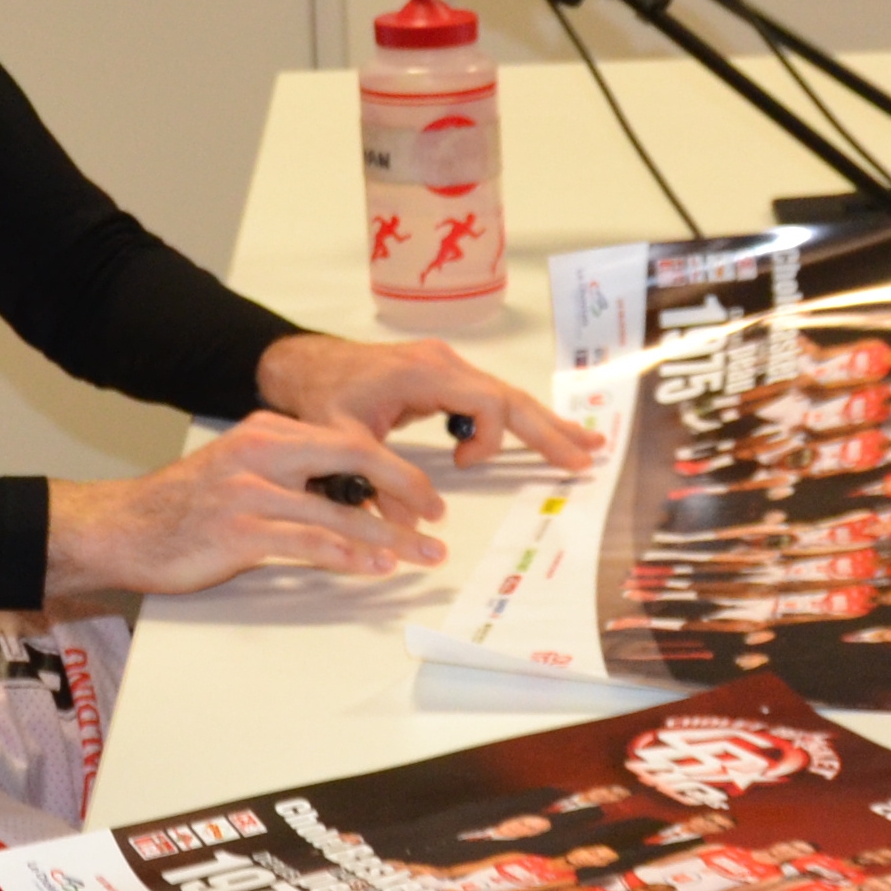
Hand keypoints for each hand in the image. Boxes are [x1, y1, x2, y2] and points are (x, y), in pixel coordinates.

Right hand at [42, 412, 443, 595]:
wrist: (122, 528)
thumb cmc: (184, 508)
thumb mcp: (241, 472)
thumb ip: (291, 476)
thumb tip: (350, 499)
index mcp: (267, 432)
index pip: (348, 441)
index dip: (394, 468)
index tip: (424, 495)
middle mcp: (263, 453)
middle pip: (354, 463)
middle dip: (405, 491)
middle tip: (437, 519)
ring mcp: (250, 492)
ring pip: (338, 510)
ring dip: (389, 537)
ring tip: (421, 554)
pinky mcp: (239, 532)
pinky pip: (309, 543)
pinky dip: (350, 555)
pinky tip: (376, 567)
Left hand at [260, 330, 601, 472]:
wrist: (305, 365)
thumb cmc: (320, 395)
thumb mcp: (343, 442)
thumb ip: (380, 481)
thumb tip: (416, 527)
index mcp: (424, 372)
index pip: (485, 400)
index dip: (487, 438)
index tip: (463, 464)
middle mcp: (443, 363)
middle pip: (510, 397)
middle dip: (549, 429)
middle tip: (586, 457)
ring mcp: (446, 366)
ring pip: (506, 396)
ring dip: (543, 424)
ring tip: (584, 445)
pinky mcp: (444, 375)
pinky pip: (490, 397)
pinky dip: (517, 418)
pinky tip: (543, 432)